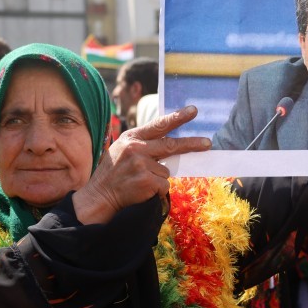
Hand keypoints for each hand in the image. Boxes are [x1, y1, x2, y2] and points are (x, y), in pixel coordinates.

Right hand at [73, 106, 210, 223]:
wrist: (99, 196)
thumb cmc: (112, 174)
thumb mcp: (122, 150)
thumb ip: (142, 145)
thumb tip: (170, 145)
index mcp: (131, 138)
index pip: (158, 125)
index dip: (177, 117)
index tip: (193, 110)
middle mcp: (136, 148)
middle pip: (171, 145)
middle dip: (192, 144)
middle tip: (207, 143)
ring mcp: (141, 164)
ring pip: (166, 171)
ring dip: (158, 178)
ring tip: (139, 182)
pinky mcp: (147, 181)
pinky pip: (163, 185)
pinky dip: (156, 190)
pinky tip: (141, 190)